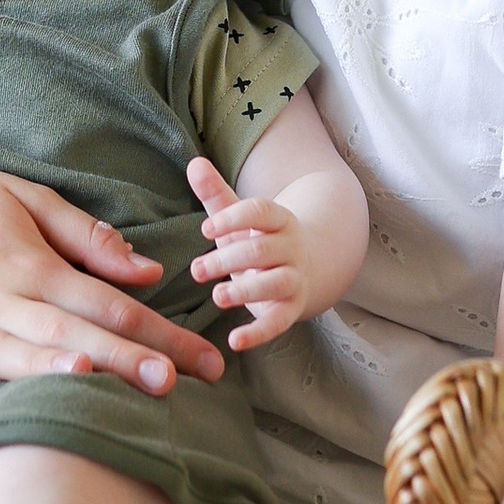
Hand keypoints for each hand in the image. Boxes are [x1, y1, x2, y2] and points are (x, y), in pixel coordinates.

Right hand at [0, 115, 224, 420]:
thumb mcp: (22, 196)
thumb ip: (86, 237)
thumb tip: (148, 272)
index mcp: (25, 262)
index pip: (105, 302)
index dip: (157, 332)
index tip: (205, 361)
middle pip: (66, 335)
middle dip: (121, 363)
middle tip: (174, 388)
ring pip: (6, 362)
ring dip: (50, 381)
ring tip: (96, 403)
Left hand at [187, 157, 310, 349]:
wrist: (309, 267)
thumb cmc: (260, 240)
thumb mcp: (239, 218)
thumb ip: (216, 194)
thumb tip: (194, 162)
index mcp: (279, 219)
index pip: (260, 211)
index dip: (234, 219)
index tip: (206, 228)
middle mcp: (291, 248)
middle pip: (261, 250)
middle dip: (228, 259)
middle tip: (197, 270)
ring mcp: (295, 279)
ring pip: (276, 283)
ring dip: (246, 290)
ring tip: (217, 296)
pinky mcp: (292, 309)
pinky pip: (279, 322)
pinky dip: (259, 333)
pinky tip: (235, 341)